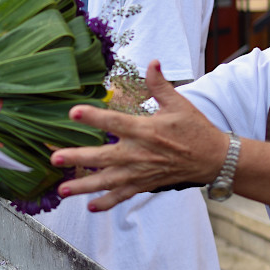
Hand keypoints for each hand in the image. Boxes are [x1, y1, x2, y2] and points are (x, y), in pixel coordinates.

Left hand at [49, 61, 228, 211]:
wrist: (214, 159)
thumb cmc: (195, 129)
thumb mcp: (179, 103)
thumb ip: (159, 84)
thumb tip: (152, 62)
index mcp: (146, 130)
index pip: (115, 122)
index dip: (94, 117)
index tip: (73, 112)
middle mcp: (140, 153)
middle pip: (104, 157)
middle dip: (78, 158)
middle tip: (55, 158)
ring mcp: (141, 172)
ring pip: (108, 181)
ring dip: (84, 186)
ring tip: (62, 190)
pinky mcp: (145, 184)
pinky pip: (123, 195)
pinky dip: (107, 203)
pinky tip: (90, 207)